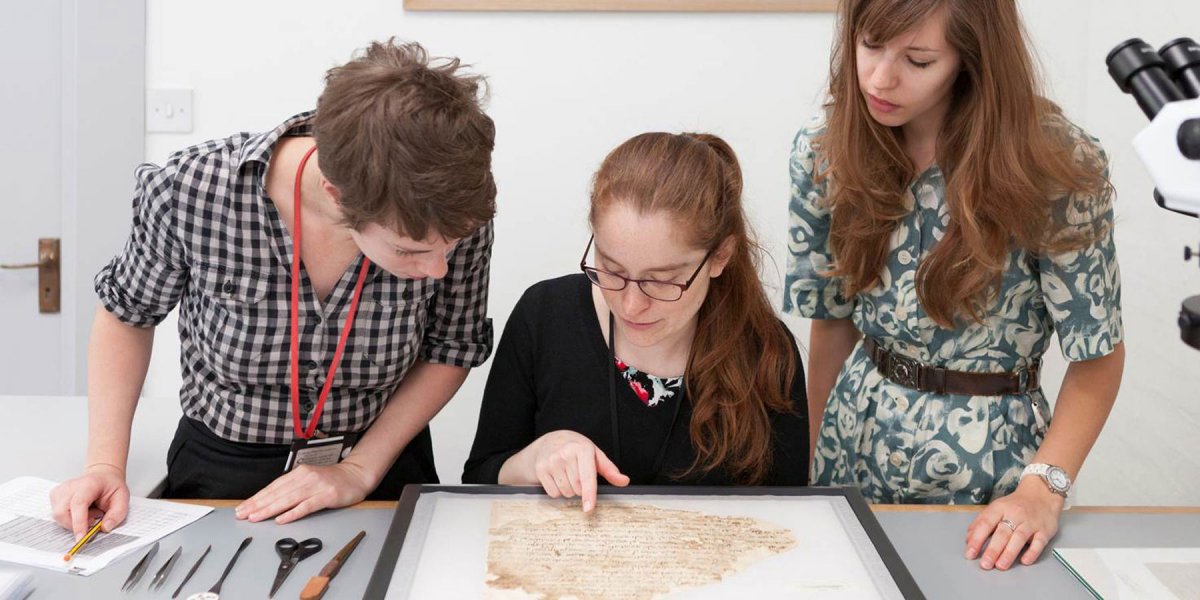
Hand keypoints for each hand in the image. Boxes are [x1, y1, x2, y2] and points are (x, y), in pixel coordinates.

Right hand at [50, 463, 129, 539]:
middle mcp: (71, 486)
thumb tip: (105, 528)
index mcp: (89, 484)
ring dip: (73, 521)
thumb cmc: (111, 487)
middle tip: (94, 518)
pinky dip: (69, 518)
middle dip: (76, 524)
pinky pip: (57, 514)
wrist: (103, 477)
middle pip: (62, 512)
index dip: (78, 523)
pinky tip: (80, 511)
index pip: (78, 504)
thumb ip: (117, 514)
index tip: (81, 538)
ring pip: (58, 515)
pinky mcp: (55, 496)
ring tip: (89, 512)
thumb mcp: (123, 499)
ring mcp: (61, 490)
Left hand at [234, 461, 375, 524]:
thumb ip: (293, 488)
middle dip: (257, 505)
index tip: (243, 508)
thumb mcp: (309, 480)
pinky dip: (293, 513)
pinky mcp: (327, 495)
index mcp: (299, 473)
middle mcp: (305, 477)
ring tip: (256, 517)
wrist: (356, 475)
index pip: (273, 487)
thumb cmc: (332, 480)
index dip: (256, 498)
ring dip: (270, 509)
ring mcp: (316, 486)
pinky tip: (281, 519)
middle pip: (277, 493)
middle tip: (243, 514)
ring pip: (288, 499)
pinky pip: (307, 506)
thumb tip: (271, 501)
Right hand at [514, 430, 629, 512]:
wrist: (550, 441)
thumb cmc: (576, 449)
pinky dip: (557, 491)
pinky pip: (553, 493)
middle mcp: (566, 453)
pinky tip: (557, 478)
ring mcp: (551, 461)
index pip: (587, 477)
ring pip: (565, 492)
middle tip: (577, 476)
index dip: (589, 494)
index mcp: (583, 449)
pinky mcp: (540, 469)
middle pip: (577, 488)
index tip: (589, 508)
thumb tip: (624, 481)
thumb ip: (609, 470)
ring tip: (567, 476)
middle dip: (580, 489)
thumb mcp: (595, 455)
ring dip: (569, 490)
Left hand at [965, 478, 1065, 569]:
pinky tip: (1024, 561)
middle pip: (1002, 533)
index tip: (970, 554)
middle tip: (985, 564)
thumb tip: (968, 540)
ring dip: (1009, 553)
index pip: (986, 524)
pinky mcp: (1045, 530)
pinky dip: (1032, 552)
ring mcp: (1031, 522)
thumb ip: (981, 523)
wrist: (1041, 494)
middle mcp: (1015, 514)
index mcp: (999, 508)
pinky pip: (1039, 542)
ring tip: (1000, 566)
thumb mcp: (996, 508)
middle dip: (993, 550)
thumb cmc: (1014, 505)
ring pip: (1019, 538)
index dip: (977, 539)